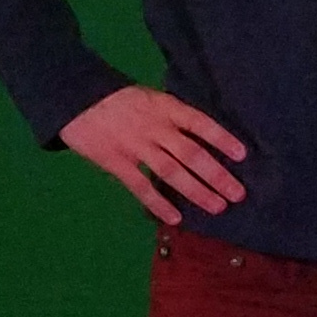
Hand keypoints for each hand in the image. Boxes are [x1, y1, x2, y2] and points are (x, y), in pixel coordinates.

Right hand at [59, 85, 247, 224]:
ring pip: (170, 171)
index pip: (199, 122)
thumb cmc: (120, 100)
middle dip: (216, 175)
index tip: (242, 155)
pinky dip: (158, 203)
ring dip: (196, 191)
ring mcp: (134, 145)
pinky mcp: (115, 161)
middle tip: (238, 194)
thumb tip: (205, 139)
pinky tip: (175, 218)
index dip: (221, 138)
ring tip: (218, 207)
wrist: (74, 98)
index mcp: (164, 107)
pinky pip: (140, 185)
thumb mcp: (150, 98)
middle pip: (190, 153)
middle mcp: (153, 126)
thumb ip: (174, 117)